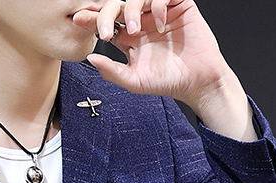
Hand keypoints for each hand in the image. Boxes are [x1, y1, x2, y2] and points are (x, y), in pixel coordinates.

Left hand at [71, 0, 232, 108]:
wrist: (197, 81)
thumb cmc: (168, 82)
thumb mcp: (134, 82)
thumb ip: (112, 72)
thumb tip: (90, 58)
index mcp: (129, 39)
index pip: (107, 23)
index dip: (93, 19)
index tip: (79, 20)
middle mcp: (141, 22)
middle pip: (117, 6)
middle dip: (106, 14)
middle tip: (105, 31)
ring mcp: (158, 13)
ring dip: (131, 10)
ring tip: (134, 31)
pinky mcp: (177, 5)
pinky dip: (157, 6)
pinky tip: (160, 25)